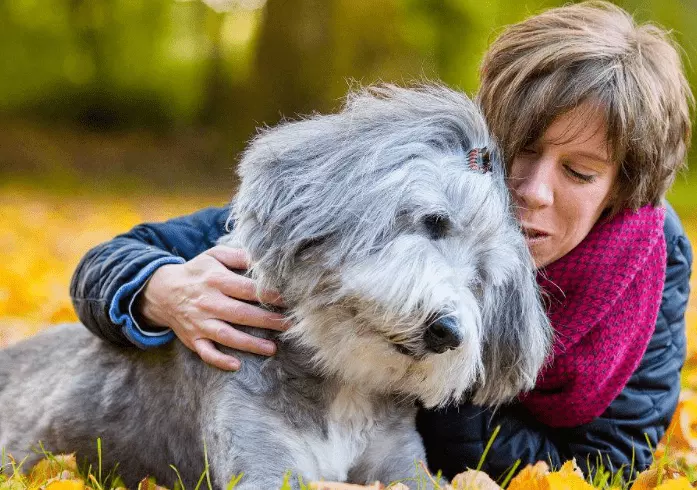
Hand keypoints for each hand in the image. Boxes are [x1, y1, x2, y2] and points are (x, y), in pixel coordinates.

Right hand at [136, 246, 287, 370]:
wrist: (162, 291)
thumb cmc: (197, 272)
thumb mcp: (214, 256)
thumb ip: (239, 256)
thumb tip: (263, 258)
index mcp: (216, 280)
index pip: (248, 289)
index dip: (269, 295)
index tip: (289, 300)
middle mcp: (209, 303)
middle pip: (243, 314)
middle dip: (268, 320)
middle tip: (290, 325)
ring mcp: (200, 323)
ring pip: (227, 336)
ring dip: (250, 344)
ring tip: (272, 348)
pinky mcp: (193, 339)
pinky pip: (206, 352)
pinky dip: (219, 360)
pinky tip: (236, 365)